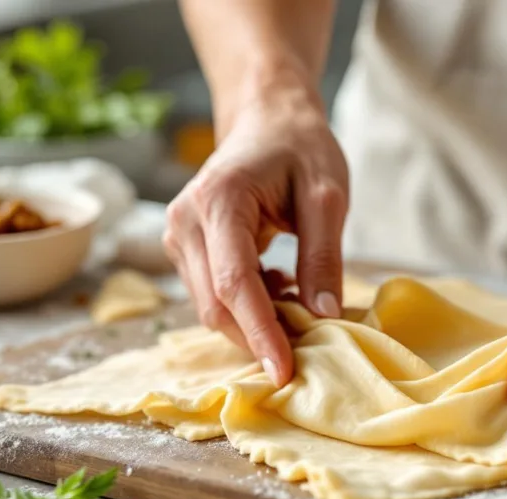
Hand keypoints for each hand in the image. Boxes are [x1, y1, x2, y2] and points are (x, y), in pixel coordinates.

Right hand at [164, 76, 348, 385]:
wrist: (267, 120)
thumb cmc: (300, 148)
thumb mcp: (328, 196)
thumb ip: (323, 257)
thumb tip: (324, 316)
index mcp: (218, 200)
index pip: (234, 283)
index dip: (260, 332)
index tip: (285, 371)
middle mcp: (185, 221)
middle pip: (215, 304)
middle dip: (259, 336)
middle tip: (311, 346)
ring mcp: (178, 236)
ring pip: (211, 307)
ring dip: (255, 323)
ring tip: (300, 299)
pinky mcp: (185, 249)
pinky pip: (212, 295)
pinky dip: (248, 307)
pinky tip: (280, 285)